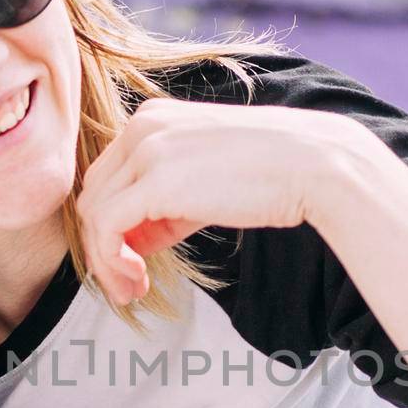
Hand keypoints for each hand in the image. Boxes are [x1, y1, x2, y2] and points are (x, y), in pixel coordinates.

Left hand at [75, 97, 360, 305]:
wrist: (313, 164)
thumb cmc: (271, 174)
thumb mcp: (206, 181)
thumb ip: (166, 205)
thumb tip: (135, 241)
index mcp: (152, 119)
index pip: (109, 176)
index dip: (111, 223)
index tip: (132, 260)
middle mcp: (141, 128)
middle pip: (94, 194)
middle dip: (101, 245)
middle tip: (127, 283)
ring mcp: (146, 152)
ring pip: (94, 213)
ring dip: (104, 261)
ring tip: (131, 288)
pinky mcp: (155, 183)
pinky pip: (107, 228)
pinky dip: (111, 260)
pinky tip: (136, 278)